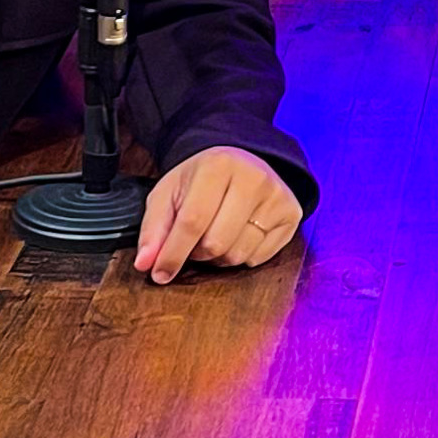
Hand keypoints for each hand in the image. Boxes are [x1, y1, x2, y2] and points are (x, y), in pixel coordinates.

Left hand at [134, 146, 303, 283]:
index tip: (160, 273)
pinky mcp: (292, 214)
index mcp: (217, 166)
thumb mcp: (170, 194)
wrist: (241, 164)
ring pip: (239, 254)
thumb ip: (154, 228)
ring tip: (215, 237)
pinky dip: (242, 257)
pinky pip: (259, 258)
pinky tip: (237, 237)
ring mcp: (277, 197)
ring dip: (219, 258)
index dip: (173, 252)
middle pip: (217, 242)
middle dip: (198, 253)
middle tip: (194, 242)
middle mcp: (253, 178)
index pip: (192, 220)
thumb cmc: (201, 181)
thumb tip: (145, 264)